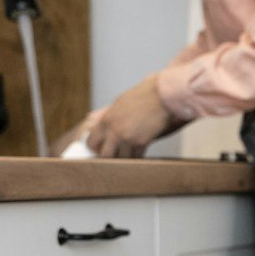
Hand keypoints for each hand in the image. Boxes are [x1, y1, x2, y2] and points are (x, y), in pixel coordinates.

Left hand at [55, 77, 178, 158]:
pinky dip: (137, 157)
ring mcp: (128, 139)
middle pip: (105, 155)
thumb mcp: (119, 103)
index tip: (101, 147)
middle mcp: (115, 131)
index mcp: (106, 120)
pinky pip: (136, 157)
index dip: (96, 147)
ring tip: (128, 153)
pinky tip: (139, 152)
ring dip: (124, 158)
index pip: (92, 142)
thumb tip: (91, 118)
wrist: (163, 95)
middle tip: (114, 154)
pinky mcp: (142, 143)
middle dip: (109, 157)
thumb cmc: (143, 95)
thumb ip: (106, 115)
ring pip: (121, 159)